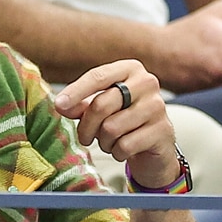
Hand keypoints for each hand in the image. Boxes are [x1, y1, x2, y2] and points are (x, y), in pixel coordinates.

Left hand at [55, 59, 179, 188]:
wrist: (154, 144)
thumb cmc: (122, 119)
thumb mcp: (99, 107)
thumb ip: (79, 104)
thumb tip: (61, 105)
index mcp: (129, 69)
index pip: (97, 76)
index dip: (75, 92)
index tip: (59, 105)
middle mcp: (147, 83)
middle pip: (101, 104)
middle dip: (86, 126)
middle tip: (84, 137)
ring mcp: (157, 107)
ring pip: (111, 128)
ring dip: (103, 141)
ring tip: (109, 141)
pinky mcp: (163, 131)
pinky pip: (125, 145)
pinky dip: (117, 152)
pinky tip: (123, 149)